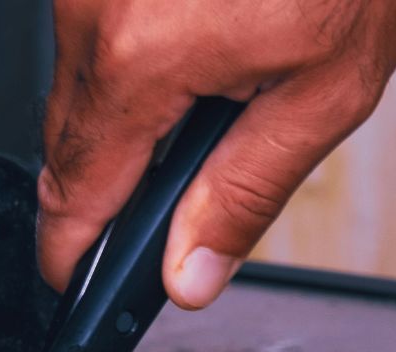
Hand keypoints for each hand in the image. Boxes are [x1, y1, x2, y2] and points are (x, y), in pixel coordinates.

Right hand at [38, 0, 395, 308]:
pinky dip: (134, 53)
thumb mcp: (328, 87)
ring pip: (78, 87)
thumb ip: (246, 192)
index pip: (76, 196)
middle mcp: (92, 18)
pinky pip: (93, 34)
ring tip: (217, 78)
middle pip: (67, 145)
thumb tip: (190, 273)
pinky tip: (200, 32)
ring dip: (128, 108)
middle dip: (114, 178)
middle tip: (176, 193)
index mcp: (141, 65)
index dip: (72, 253)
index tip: (73, 282)